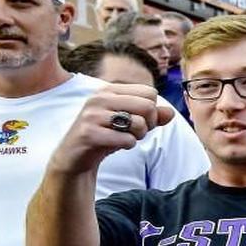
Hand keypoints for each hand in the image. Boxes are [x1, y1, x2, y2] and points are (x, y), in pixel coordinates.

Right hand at [49, 84, 173, 174]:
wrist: (75, 156)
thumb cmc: (106, 136)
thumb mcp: (131, 123)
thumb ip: (153, 116)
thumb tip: (170, 113)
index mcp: (109, 89)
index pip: (150, 93)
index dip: (152, 110)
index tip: (138, 120)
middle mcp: (99, 97)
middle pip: (148, 106)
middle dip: (148, 124)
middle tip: (135, 132)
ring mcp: (92, 115)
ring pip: (139, 123)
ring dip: (138, 136)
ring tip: (124, 137)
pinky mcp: (89, 133)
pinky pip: (126, 139)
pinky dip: (128, 145)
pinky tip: (116, 145)